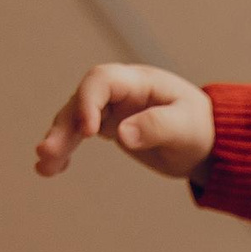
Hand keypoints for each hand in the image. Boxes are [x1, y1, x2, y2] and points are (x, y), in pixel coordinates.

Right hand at [36, 63, 214, 179]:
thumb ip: (156, 127)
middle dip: (63, 127)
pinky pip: (78, 136)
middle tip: (46, 152)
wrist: (207, 141)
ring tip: (42, 167)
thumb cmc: (201, 128)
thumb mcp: (186, 127)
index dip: (88, 101)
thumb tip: (121, 135)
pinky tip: (50, 170)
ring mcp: (110, 109)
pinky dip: (64, 152)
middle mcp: (119, 92)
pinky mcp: (107, 127)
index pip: (101, 80)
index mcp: (138, 82)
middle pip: (80, 102)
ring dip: (57, 142)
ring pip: (73, 121)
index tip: (89, 133)